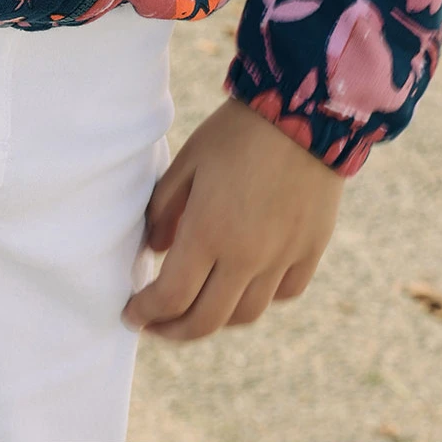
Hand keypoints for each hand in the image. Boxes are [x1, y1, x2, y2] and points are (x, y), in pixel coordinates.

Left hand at [123, 96, 342, 339]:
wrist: (306, 110)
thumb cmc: (238, 130)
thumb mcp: (189, 160)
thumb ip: (164, 208)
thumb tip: (154, 251)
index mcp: (209, 231)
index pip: (171, 297)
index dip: (146, 313)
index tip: (131, 313)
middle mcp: (246, 256)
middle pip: (205, 321)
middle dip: (173, 330)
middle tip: (156, 325)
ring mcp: (282, 257)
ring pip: (245, 315)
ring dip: (215, 319)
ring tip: (198, 307)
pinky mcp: (310, 250)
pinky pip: (282, 294)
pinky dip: (259, 298)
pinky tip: (244, 285)